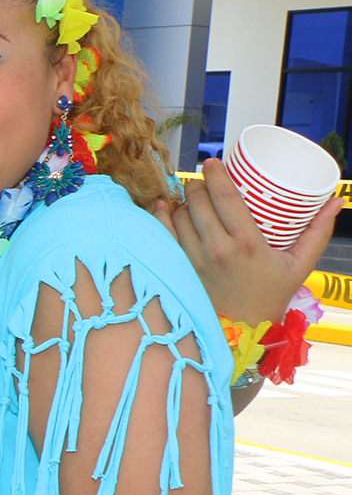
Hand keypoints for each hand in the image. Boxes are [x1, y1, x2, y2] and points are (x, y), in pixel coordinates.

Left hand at [153, 158, 340, 326]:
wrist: (241, 332)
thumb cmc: (270, 296)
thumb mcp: (300, 265)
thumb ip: (318, 232)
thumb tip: (336, 202)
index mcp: (247, 244)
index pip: (224, 197)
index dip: (216, 174)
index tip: (214, 162)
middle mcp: (216, 249)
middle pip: (198, 201)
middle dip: (199, 184)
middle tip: (204, 180)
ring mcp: (193, 260)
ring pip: (179, 216)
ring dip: (184, 201)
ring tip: (193, 197)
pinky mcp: (178, 269)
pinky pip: (162, 235)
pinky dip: (160, 218)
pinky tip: (163, 208)